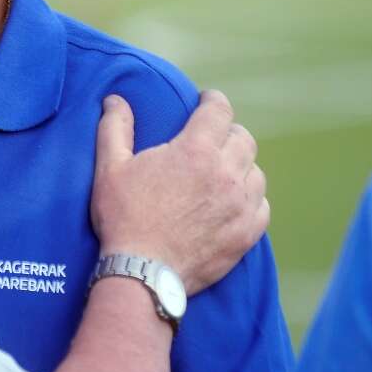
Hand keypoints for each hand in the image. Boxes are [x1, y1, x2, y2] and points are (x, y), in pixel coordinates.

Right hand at [90, 90, 267, 293]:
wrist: (143, 272)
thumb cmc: (124, 217)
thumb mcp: (110, 168)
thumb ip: (115, 128)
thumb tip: (115, 99)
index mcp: (195, 151)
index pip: (219, 110)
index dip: (213, 101)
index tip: (206, 102)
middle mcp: (226, 173)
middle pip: (243, 139)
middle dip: (228, 133)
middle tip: (212, 140)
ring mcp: (241, 205)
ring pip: (255, 172)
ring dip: (241, 167)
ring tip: (224, 173)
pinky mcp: (247, 233)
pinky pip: (262, 206)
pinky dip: (251, 200)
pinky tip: (235, 203)